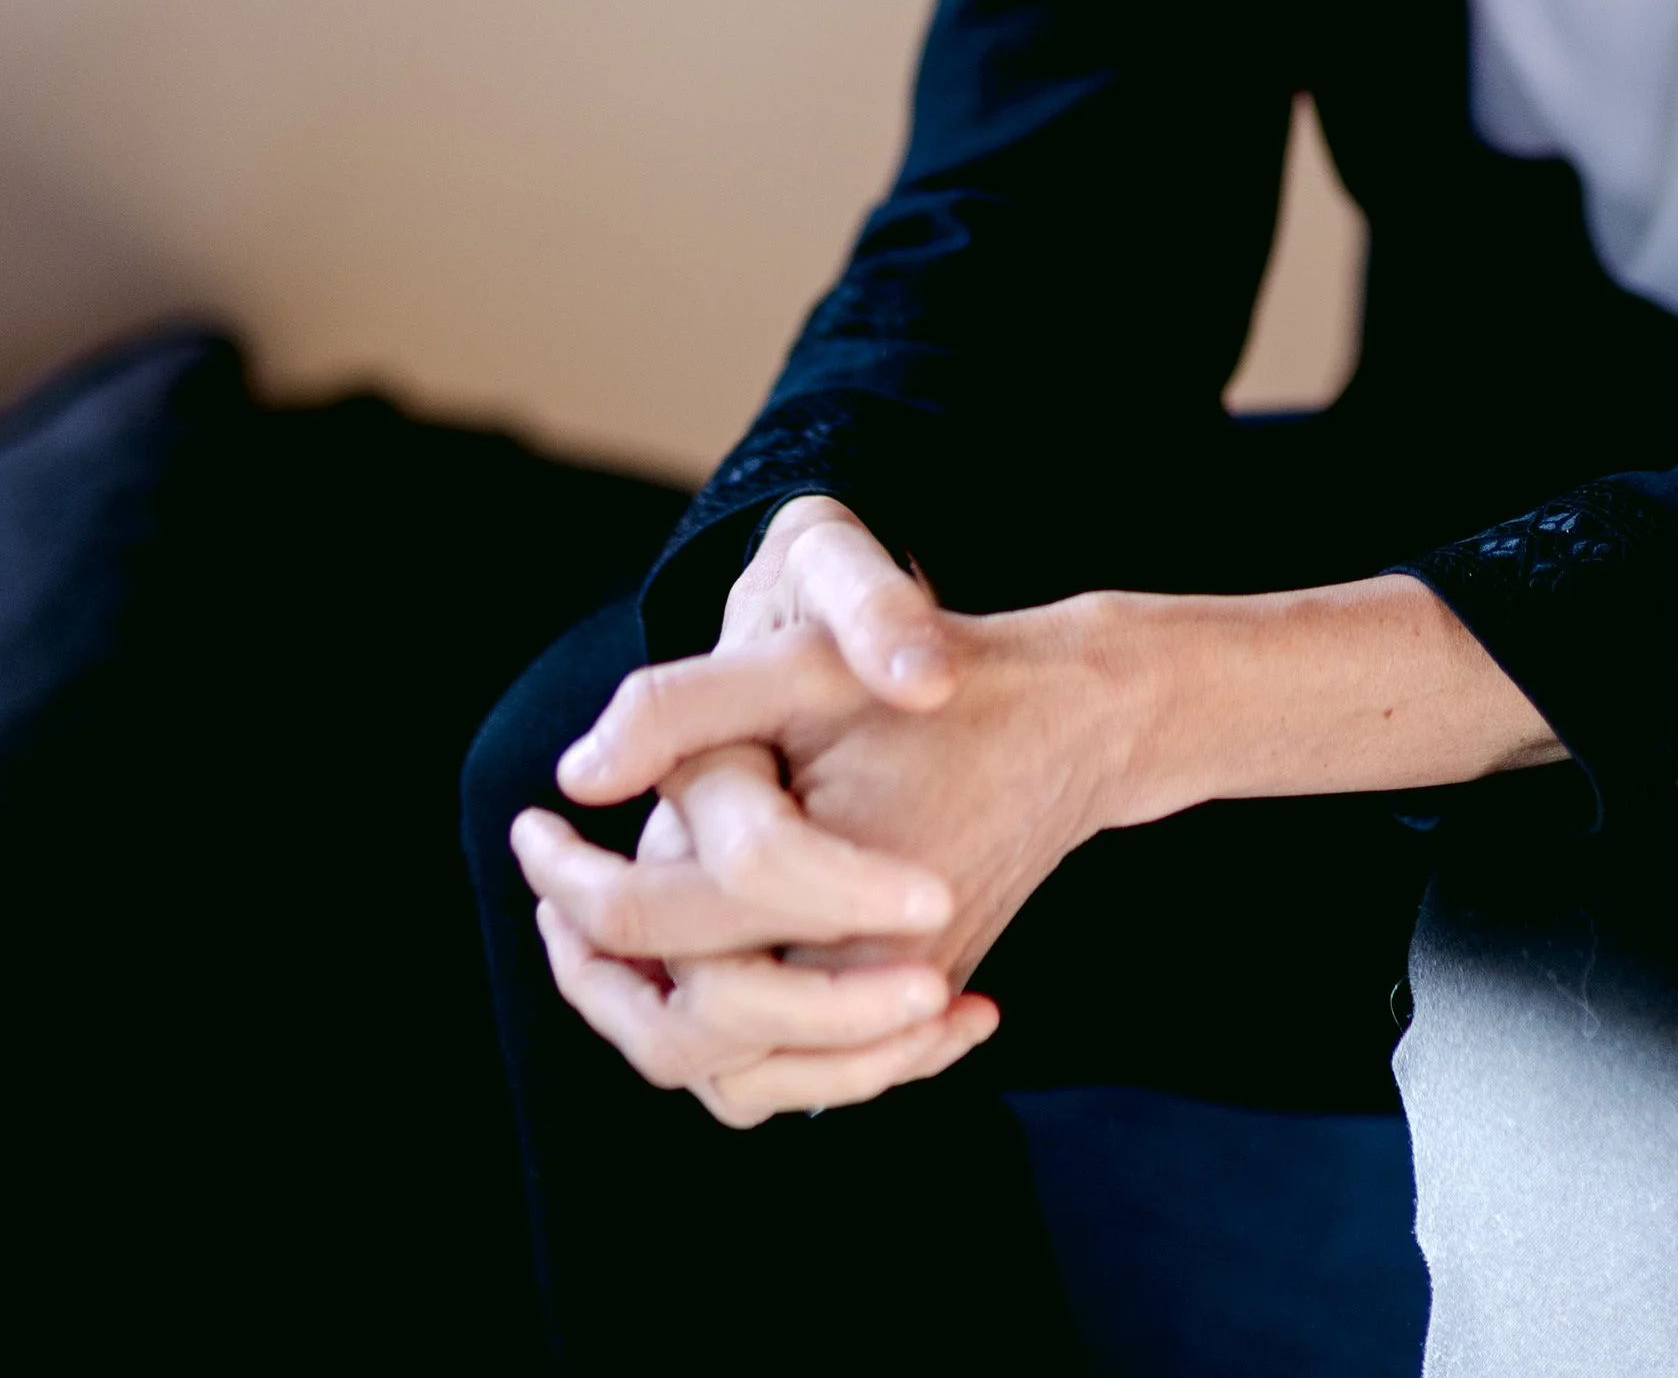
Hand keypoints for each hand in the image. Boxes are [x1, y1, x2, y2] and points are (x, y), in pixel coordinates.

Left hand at [511, 511, 1131, 1126]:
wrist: (1079, 723)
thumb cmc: (940, 681)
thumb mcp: (805, 661)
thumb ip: (686, 707)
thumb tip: (573, 776)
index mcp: (821, 891)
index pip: (649, 924)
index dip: (566, 880)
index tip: (531, 826)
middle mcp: (864, 980)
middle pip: (682, 1038)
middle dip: (598, 982)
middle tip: (551, 907)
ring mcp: (896, 1012)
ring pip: (741, 1084)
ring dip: (660, 1027)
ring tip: (605, 952)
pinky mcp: (917, 1017)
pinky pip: (806, 1078)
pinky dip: (745, 1053)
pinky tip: (697, 980)